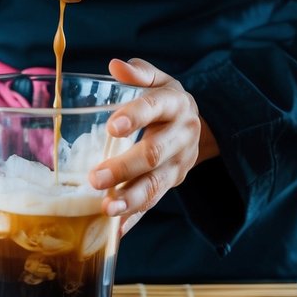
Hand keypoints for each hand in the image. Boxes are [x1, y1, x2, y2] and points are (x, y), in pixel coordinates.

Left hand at [89, 57, 217, 236]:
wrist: (200, 127)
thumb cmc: (167, 101)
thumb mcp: (159, 81)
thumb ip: (139, 74)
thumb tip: (115, 66)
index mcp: (175, 104)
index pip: (155, 107)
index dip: (135, 116)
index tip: (113, 125)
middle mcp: (181, 136)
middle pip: (154, 153)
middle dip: (125, 167)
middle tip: (96, 177)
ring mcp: (179, 164)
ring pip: (156, 185)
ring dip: (130, 199)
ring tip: (106, 208)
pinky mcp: (172, 184)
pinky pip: (153, 203)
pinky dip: (135, 218)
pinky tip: (116, 231)